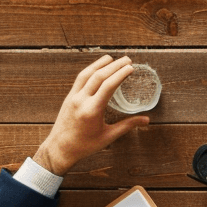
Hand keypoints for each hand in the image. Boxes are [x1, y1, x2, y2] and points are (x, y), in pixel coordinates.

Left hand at [32, 55, 149, 174]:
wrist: (59, 149)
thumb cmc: (85, 145)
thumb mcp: (108, 136)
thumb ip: (128, 125)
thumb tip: (146, 120)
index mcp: (92, 110)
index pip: (108, 86)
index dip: (120, 74)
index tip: (131, 67)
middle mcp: (81, 100)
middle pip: (98, 76)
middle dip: (114, 65)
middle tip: (127, 59)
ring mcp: (73, 97)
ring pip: (86, 74)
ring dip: (100, 64)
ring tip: (112, 57)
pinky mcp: (68, 97)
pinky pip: (80, 79)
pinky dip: (90, 70)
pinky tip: (97, 68)